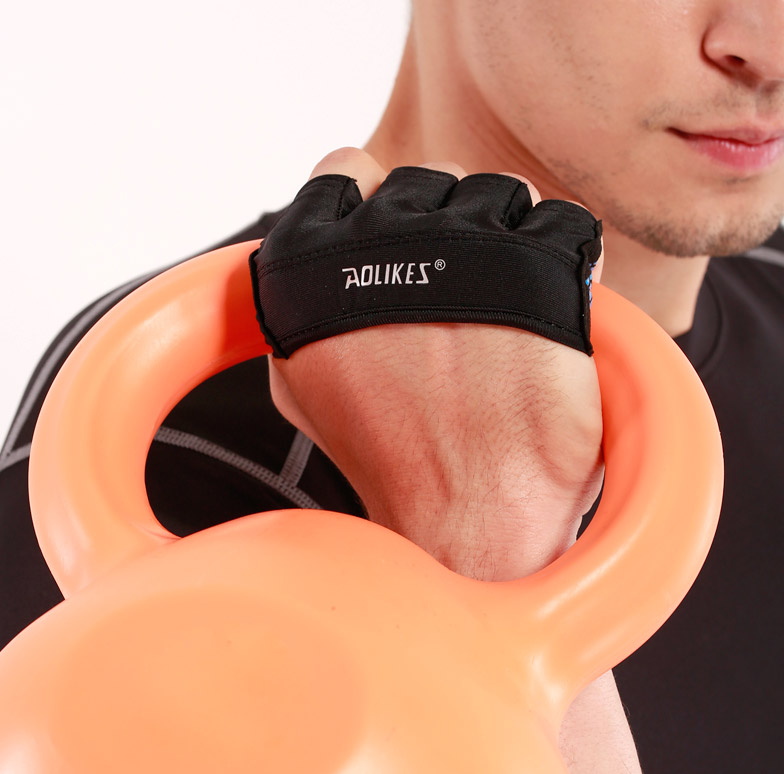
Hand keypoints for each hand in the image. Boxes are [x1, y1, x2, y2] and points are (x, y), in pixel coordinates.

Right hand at [263, 147, 603, 580]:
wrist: (469, 512)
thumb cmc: (391, 454)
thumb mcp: (304, 379)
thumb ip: (300, 305)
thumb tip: (310, 255)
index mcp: (313, 263)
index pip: (342, 169)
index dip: (376, 198)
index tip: (402, 238)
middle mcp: (381, 240)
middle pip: (429, 178)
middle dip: (450, 223)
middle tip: (464, 290)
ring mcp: (463, 249)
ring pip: (500, 192)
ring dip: (510, 235)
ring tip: (509, 306)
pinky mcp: (542, 268)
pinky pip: (563, 222)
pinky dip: (563, 257)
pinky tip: (549, 310)